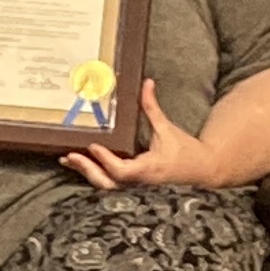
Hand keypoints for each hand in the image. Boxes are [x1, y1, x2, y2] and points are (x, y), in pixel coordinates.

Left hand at [66, 81, 218, 190]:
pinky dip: (94, 174)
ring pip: (106, 186)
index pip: (122, 170)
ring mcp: (136, 188)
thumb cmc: (185, 151)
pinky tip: (80, 164)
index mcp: (149, 168)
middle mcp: (140, 182)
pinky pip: (110, 184)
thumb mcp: (168, 128)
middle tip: (69, 155)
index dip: (105, 160)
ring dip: (86, 173)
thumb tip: (146, 82)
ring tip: (67, 159)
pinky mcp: (133, 188)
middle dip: (87, 170)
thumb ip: (152, 107)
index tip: (92, 145)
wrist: (202, 171)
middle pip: (108, 183)